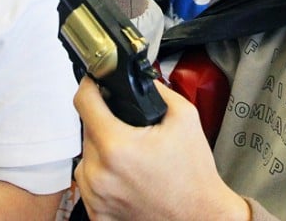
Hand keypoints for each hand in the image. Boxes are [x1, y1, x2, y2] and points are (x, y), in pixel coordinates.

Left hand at [73, 77, 248, 220]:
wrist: (201, 216)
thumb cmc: (194, 176)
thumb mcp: (184, 117)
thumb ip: (156, 89)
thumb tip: (136, 78)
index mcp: (117, 146)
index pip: (84, 101)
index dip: (90, 86)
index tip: (94, 83)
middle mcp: (99, 173)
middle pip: (87, 129)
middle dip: (105, 123)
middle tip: (130, 129)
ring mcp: (95, 196)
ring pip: (87, 156)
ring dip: (103, 150)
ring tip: (132, 157)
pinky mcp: (97, 213)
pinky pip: (90, 182)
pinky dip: (104, 176)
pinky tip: (128, 176)